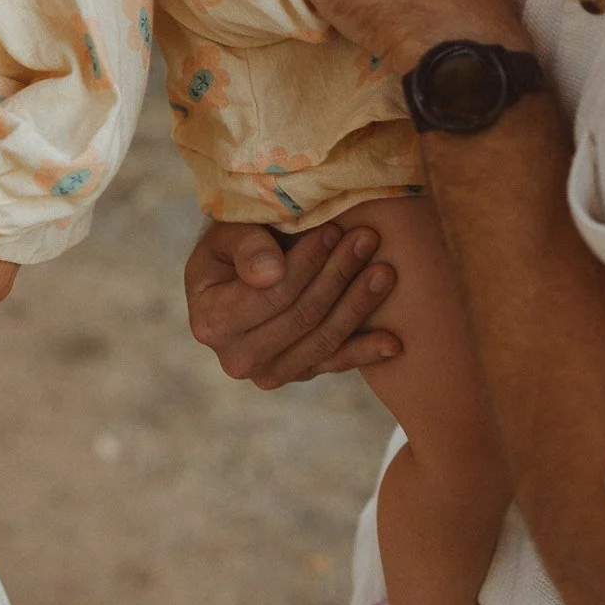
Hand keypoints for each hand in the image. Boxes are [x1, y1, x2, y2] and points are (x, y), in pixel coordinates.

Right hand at [185, 213, 400, 389]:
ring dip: (358, 305)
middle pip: (302, 318)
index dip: (307, 263)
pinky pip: (336, 364)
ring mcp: (269, 373)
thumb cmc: (232, 245)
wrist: (235, 274)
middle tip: (367, 239)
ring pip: (324, 340)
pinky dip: (366, 352)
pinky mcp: (299, 374)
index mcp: (211, 322)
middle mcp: (236, 358)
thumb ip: (246, 246)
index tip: (333, 229)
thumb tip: (270, 274)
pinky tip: (393, 341)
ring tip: (385, 270)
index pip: (271, 295)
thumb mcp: (225, 235)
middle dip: (338, 276)